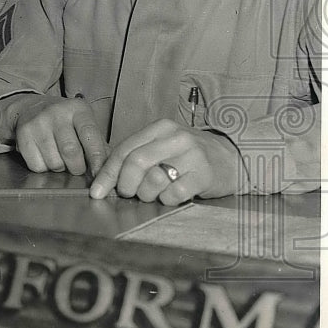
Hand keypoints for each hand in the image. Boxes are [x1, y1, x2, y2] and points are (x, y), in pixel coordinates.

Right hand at [14, 96, 107, 175]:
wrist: (31, 107)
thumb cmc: (64, 121)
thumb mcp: (84, 125)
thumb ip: (98, 146)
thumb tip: (110, 170)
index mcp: (78, 110)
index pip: (90, 137)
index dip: (97, 158)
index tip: (99, 175)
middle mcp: (57, 113)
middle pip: (71, 152)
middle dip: (77, 168)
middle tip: (77, 167)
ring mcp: (38, 123)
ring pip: (54, 162)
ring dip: (60, 168)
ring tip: (59, 157)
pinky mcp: (23, 134)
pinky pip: (37, 166)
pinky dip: (43, 168)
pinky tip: (45, 156)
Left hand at [90, 119, 244, 203]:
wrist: (231, 158)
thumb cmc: (188, 156)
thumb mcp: (162, 147)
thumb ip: (136, 156)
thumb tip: (104, 180)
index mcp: (159, 128)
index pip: (124, 150)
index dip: (107, 173)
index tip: (97, 192)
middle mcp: (175, 137)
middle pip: (136, 162)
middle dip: (125, 184)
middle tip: (128, 194)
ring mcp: (192, 154)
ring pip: (153, 179)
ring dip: (147, 194)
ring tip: (154, 194)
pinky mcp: (205, 174)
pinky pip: (174, 193)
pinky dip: (167, 200)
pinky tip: (172, 196)